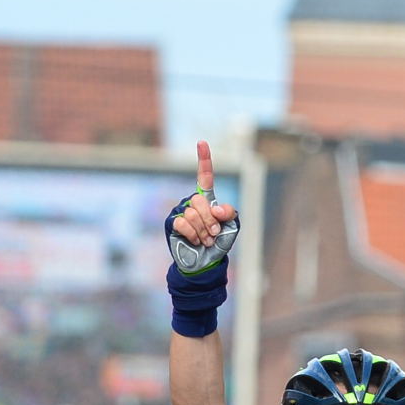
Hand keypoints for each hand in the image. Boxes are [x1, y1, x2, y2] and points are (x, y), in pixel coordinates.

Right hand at [166, 140, 240, 272]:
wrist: (207, 262)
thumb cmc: (219, 242)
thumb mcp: (231, 226)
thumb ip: (228, 213)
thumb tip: (214, 208)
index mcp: (207, 199)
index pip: (205, 177)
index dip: (204, 160)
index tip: (202, 143)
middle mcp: (192, 203)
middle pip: (199, 200)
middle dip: (210, 219)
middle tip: (214, 233)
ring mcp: (181, 212)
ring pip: (192, 214)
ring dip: (203, 231)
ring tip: (206, 240)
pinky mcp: (172, 224)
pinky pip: (183, 223)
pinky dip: (193, 234)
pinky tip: (196, 241)